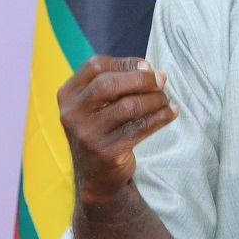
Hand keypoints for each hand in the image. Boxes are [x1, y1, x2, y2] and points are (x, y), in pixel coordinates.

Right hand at [58, 56, 176, 206]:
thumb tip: (154, 72)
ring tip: (166, 98)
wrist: (97, 176)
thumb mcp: (97, 105)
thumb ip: (119, 84)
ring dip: (154, 99)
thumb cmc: (102, 131)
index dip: (125, 62)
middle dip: (141, 79)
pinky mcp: (106, 152)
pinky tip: (171, 112)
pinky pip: (140, 128)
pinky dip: (160, 117)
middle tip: (161, 81)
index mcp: (68, 95)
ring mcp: (87, 134)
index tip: (147, 67)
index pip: (95, 66)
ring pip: (128, 106)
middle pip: (109, 84)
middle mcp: (72, 113)